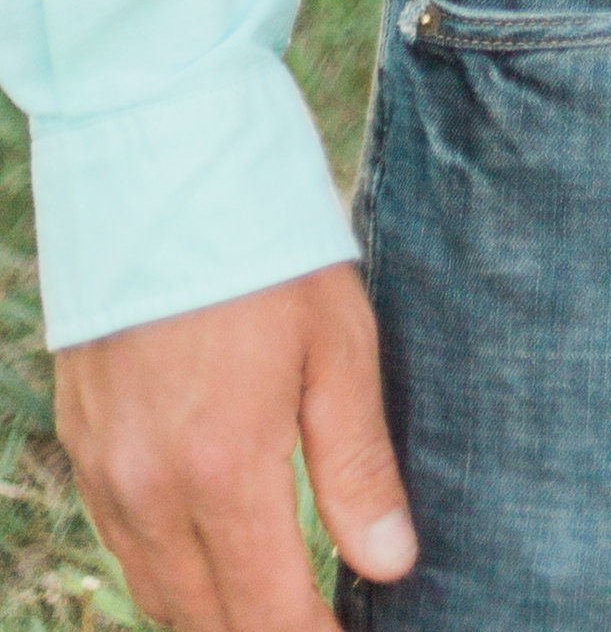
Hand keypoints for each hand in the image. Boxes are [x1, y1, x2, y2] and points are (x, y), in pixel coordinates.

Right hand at [55, 263, 412, 631]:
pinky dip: (167, 565)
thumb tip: (390, 567)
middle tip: (316, 617)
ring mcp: (105, 468)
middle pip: (205, 620)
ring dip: (213, 609)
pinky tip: (211, 544)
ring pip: (157, 591)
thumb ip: (358, 468)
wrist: (159, 161)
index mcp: (223, 472)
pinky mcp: (82, 439)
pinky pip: (122, 541)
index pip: (267, 618)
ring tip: (272, 596)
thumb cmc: (266, 245)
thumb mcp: (339, 345)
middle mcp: (149, 488)